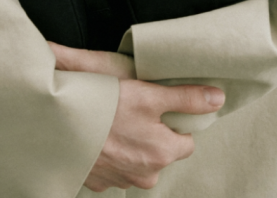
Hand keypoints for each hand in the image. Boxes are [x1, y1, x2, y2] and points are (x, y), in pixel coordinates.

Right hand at [46, 42, 224, 191]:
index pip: (185, 140)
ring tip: (114, 119)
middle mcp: (144, 175)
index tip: (158, 106)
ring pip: (137, 159)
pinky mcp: (98, 181)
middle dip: (151, 132)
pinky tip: (99, 133)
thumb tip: (217, 99)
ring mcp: (120, 181)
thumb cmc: (105, 107)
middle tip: (133, 108)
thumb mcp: (149, 94)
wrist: (59, 125)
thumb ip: (186, 98)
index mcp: (162, 154)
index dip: (174, 120)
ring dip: (130, 142)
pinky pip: (114, 165)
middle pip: (161, 151)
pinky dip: (110, 151)